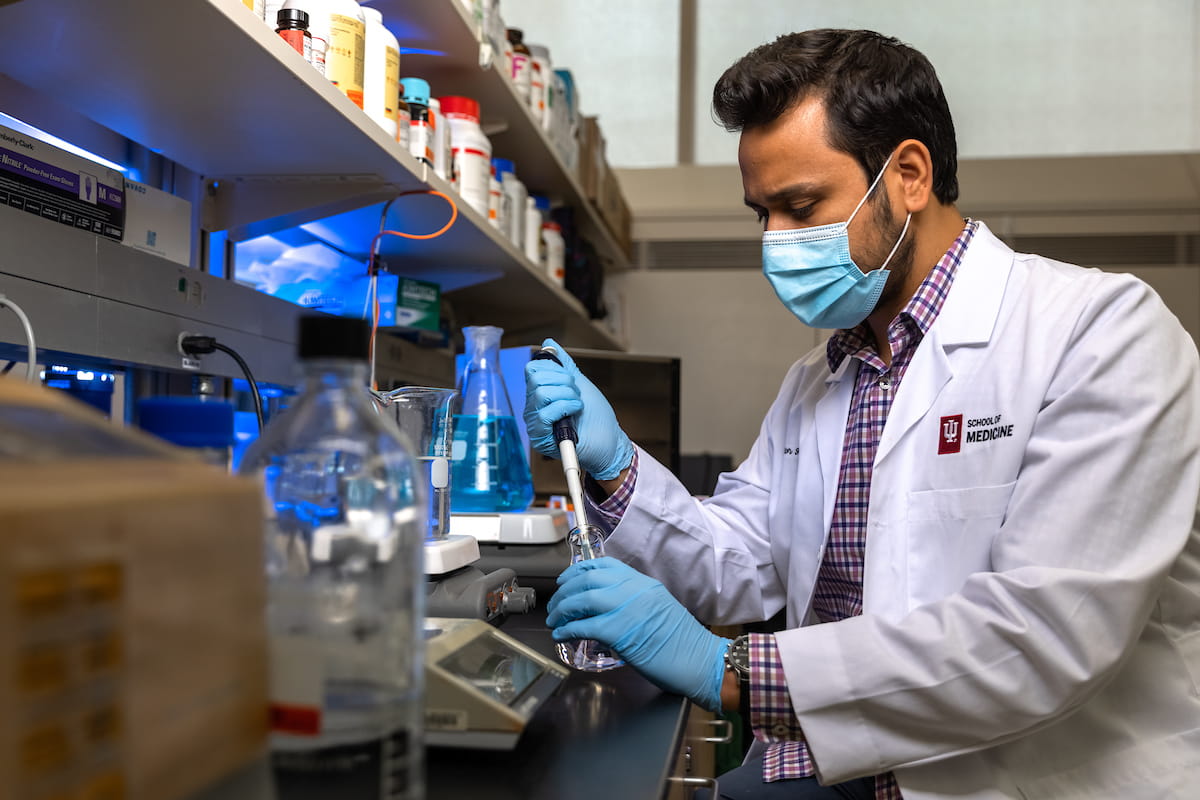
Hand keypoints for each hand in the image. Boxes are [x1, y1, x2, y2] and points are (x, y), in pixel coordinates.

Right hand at [523, 338, 633, 479]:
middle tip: (576, 394)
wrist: (609, 441)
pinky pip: (545, 414)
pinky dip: (565, 407)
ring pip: (541, 394)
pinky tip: (576, 413)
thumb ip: (563, 364)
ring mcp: (535, 423)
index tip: (572, 380)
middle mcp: (533, 407)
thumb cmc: (596, 416)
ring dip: (567, 395)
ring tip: (578, 405)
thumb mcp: (580, 383)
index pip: (533, 369)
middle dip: (563, 381)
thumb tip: (548, 342)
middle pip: (535, 379)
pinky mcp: (540, 438)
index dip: (555, 369)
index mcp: (539, 393)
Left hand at [546, 557, 729, 710]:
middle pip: (587, 579)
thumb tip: (609, 609)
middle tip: (555, 603)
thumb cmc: (683, 642)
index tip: (567, 579)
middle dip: (564, 590)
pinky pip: (584, 626)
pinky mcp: (620, 632)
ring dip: (562, 610)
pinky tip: (561, 635)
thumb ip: (634, 602)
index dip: (579, 570)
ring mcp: (626, 609)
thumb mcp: (658, 608)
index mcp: (643, 583)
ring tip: (554, 620)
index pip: (605, 565)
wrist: (700, 660)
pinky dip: (567, 630)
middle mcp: (634, 590)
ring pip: (582, 599)